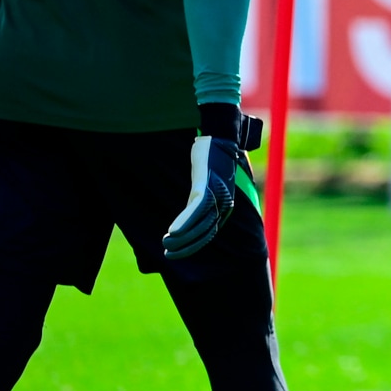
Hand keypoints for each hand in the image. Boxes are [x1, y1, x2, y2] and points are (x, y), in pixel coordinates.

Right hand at [163, 104, 257, 259]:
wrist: (218, 136)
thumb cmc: (210, 162)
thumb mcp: (205, 185)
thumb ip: (198, 200)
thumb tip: (187, 216)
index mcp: (224, 206)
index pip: (209, 233)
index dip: (193, 246)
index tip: (177, 254)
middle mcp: (224, 203)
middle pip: (205, 232)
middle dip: (187, 247)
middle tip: (168, 255)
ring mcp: (217, 193)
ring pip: (200, 223)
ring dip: (182, 237)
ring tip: (166, 246)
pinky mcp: (206, 183)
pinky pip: (196, 207)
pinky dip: (185, 222)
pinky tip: (172, 232)